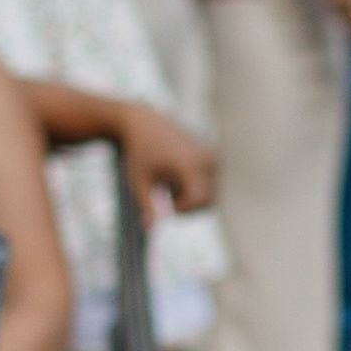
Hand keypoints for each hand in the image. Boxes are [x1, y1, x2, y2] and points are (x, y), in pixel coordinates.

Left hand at [115, 101, 215, 215]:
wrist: (143, 121)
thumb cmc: (137, 152)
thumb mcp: (137, 181)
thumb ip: (146, 206)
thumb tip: (148, 228)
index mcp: (191, 165)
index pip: (201, 202)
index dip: (184, 210)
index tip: (165, 203)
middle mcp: (207, 159)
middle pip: (209, 202)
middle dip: (189, 206)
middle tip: (166, 195)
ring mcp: (212, 156)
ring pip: (212, 194)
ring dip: (192, 196)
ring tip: (170, 183)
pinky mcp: (213, 155)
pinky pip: (211, 183)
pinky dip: (195, 186)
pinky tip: (177, 175)